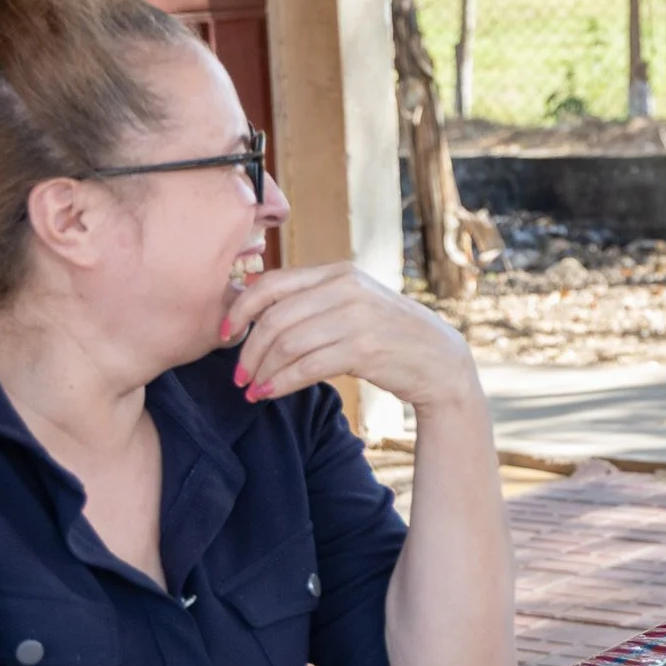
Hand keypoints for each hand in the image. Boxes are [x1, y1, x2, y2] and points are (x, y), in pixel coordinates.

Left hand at [223, 262, 479, 411]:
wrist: (440, 362)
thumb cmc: (391, 337)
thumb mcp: (356, 304)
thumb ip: (314, 299)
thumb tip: (252, 305)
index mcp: (340, 272)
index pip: (272, 283)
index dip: (239, 310)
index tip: (225, 335)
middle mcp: (347, 289)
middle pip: (274, 317)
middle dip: (248, 350)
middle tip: (238, 375)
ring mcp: (357, 317)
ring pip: (286, 343)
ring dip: (261, 371)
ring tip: (252, 388)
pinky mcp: (364, 349)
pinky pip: (306, 366)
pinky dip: (280, 383)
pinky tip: (269, 393)